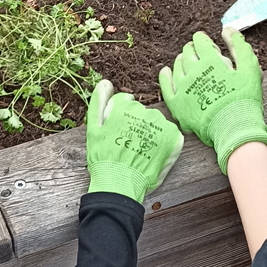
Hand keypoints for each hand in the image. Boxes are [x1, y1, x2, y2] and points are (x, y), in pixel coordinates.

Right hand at [86, 80, 183, 203]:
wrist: (119, 183)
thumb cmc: (104, 157)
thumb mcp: (93, 128)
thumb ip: (98, 102)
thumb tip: (106, 83)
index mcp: (125, 107)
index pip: (126, 103)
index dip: (121, 119)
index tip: (118, 133)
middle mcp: (145, 111)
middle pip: (142, 113)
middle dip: (136, 125)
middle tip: (128, 145)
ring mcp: (161, 125)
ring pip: (156, 123)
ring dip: (151, 133)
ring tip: (141, 151)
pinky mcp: (173, 138)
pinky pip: (170, 134)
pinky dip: (165, 142)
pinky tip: (154, 154)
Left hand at [159, 28, 266, 173]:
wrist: (234, 128)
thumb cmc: (244, 98)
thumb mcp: (250, 68)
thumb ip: (239, 46)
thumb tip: (226, 29)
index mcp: (210, 61)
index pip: (200, 41)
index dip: (203, 40)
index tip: (206, 44)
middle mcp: (193, 71)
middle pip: (187, 52)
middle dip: (193, 49)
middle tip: (199, 54)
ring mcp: (182, 87)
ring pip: (177, 66)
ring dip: (182, 61)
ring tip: (187, 62)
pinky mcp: (176, 104)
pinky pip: (166, 86)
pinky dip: (165, 76)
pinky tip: (166, 72)